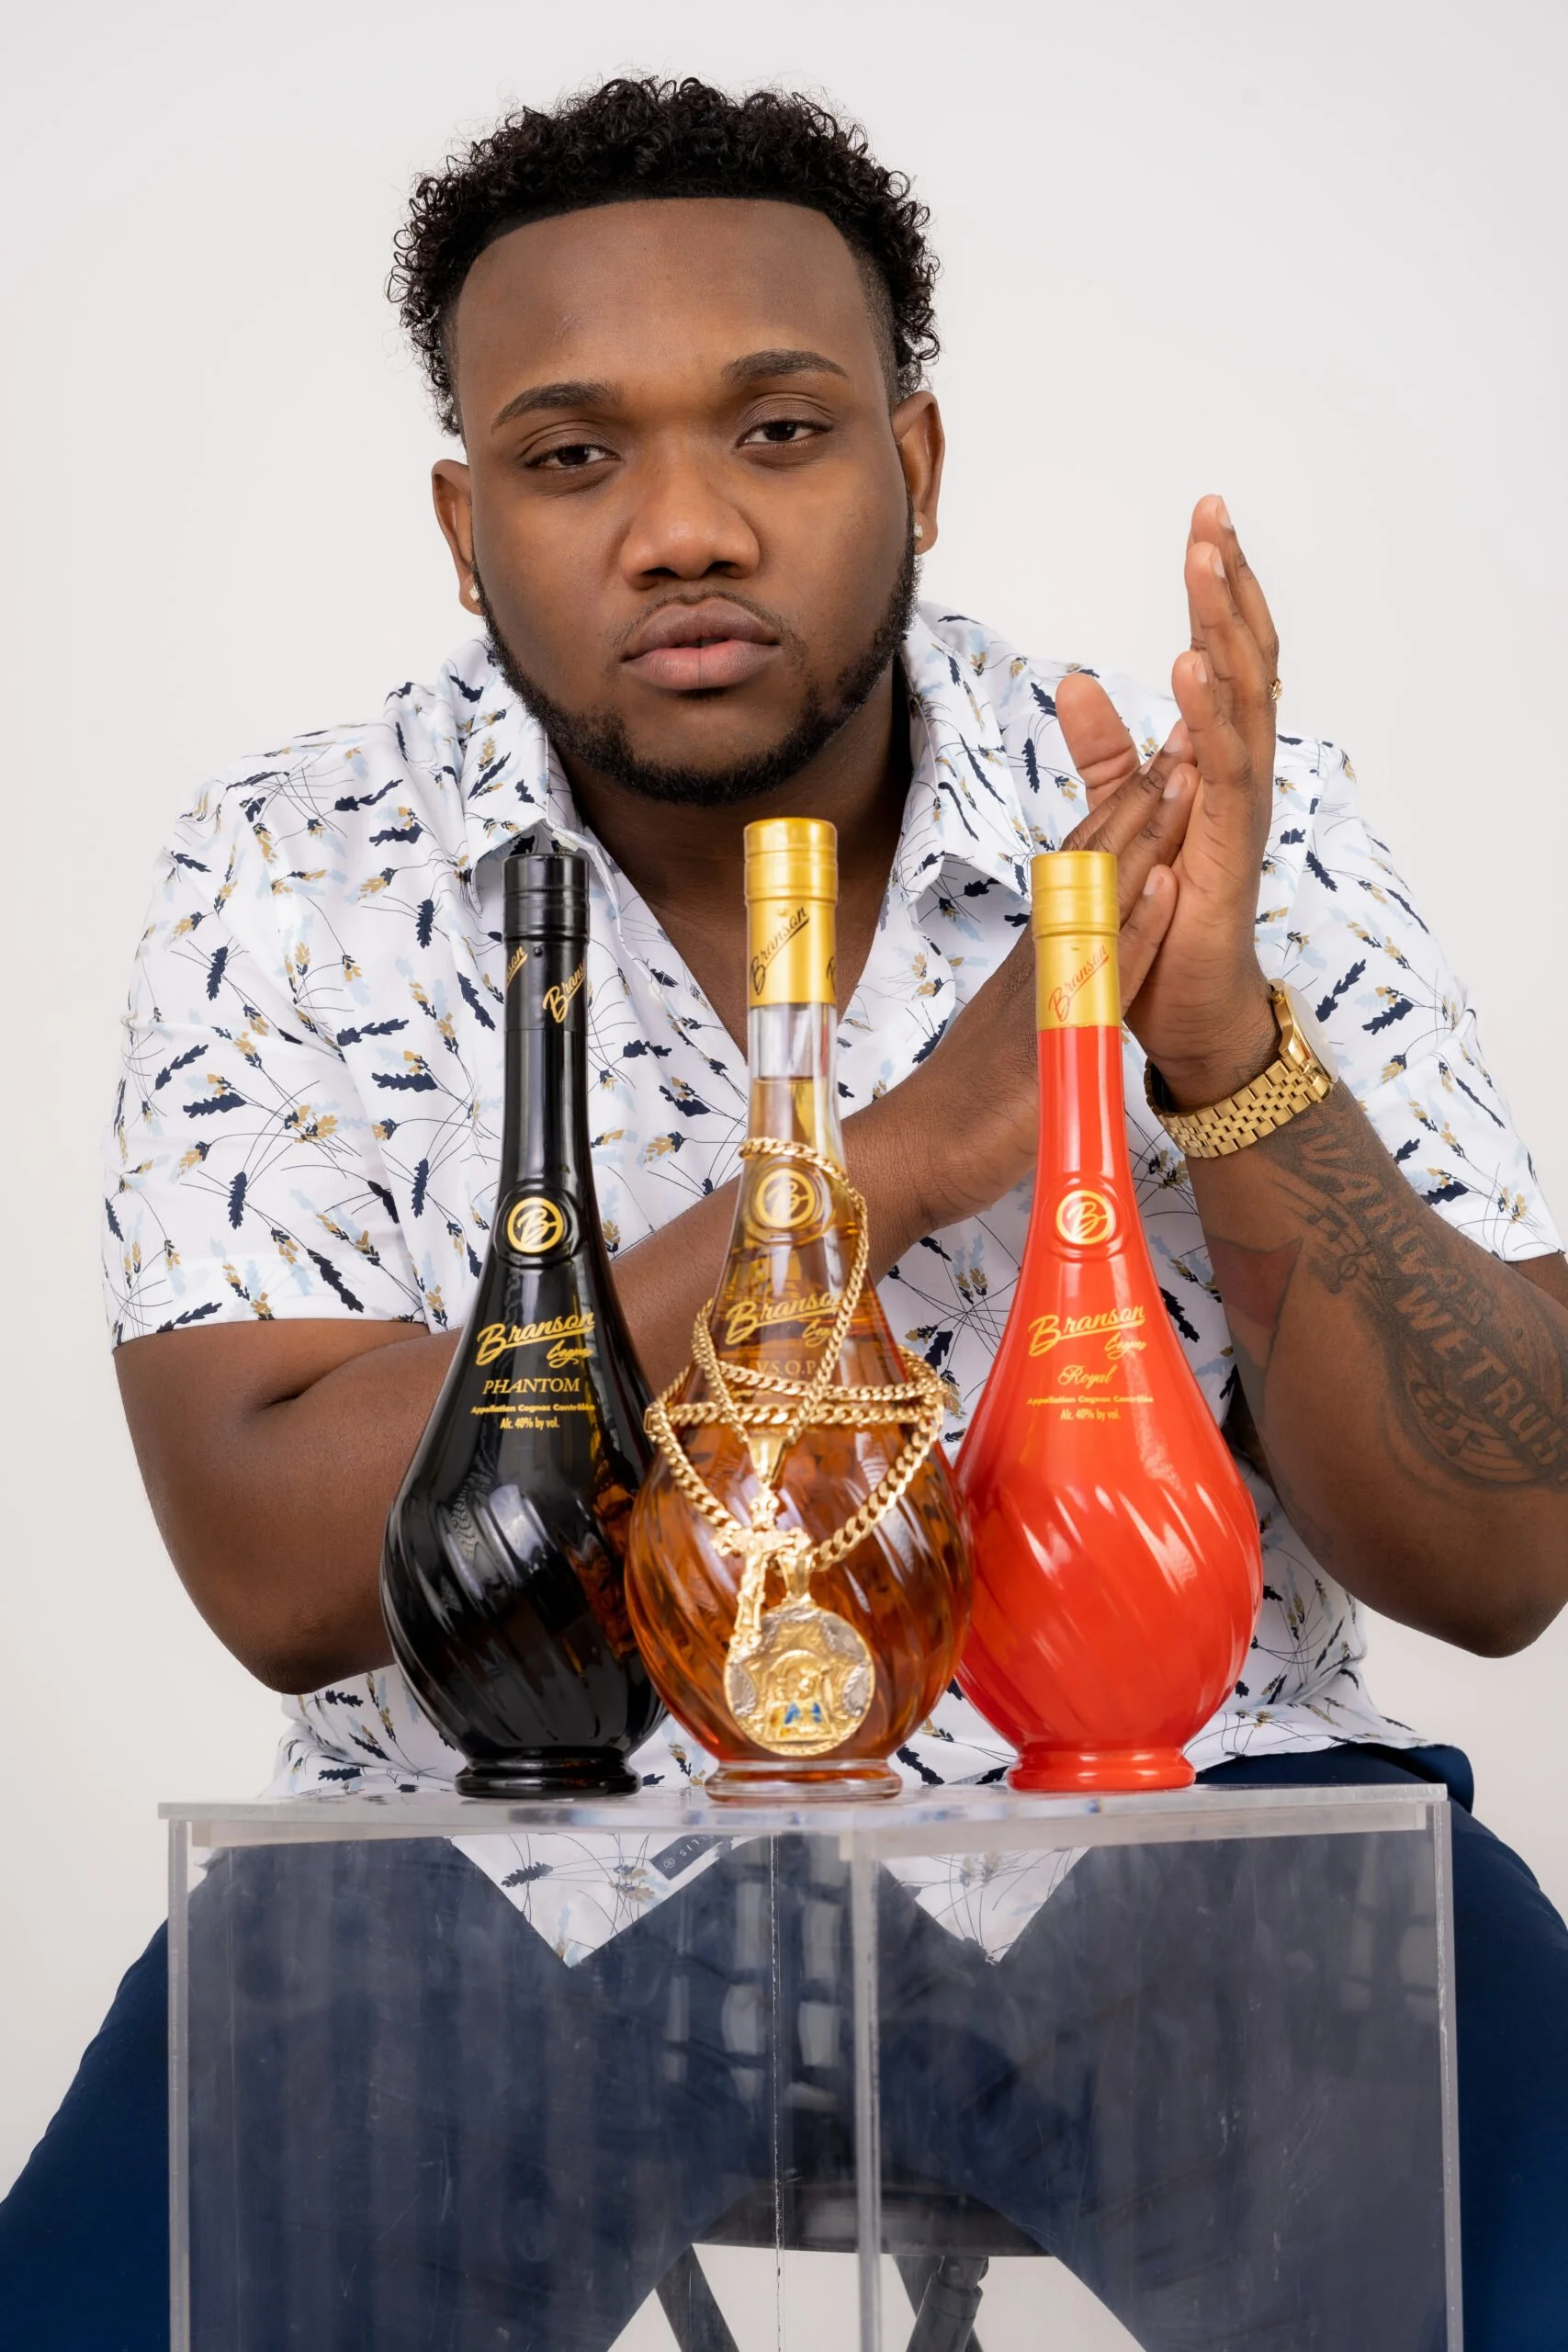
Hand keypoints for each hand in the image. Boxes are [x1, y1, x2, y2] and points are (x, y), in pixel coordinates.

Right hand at [878, 729, 1194, 1229]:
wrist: (916, 1157)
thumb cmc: (961, 1113)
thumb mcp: (1021, 1042)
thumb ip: (1048, 1007)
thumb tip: (1070, 989)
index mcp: (1038, 960)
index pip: (1083, 870)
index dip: (1124, 813)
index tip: (1162, 760)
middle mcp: (1041, 960)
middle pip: (1093, 862)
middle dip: (1142, 798)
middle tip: (1182, 733)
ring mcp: (1046, 992)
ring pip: (1100, 897)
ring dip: (1144, 837)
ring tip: (1180, 776)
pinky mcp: (1055, 1035)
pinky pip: (1103, 971)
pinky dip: (1134, 925)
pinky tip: (1160, 886)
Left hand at [1056, 495, 1280, 1107]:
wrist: (1184, 1007)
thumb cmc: (1166, 918)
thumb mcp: (1125, 815)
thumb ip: (1106, 752)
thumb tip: (1074, 681)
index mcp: (1217, 758)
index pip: (1225, 654)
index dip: (1217, 589)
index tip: (1204, 520)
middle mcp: (1240, 773)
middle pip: (1245, 658)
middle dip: (1229, 584)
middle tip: (1213, 514)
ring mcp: (1241, 808)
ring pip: (1243, 698)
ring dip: (1225, 626)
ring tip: (1207, 561)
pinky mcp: (1229, 848)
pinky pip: (1225, 770)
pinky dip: (1210, 715)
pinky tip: (1194, 667)